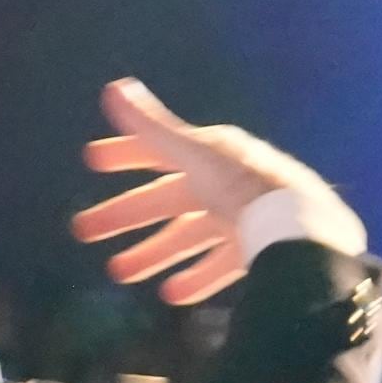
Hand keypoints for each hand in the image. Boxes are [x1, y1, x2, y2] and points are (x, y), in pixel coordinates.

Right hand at [68, 78, 359, 306]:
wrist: (299, 227)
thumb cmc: (242, 183)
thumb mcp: (193, 154)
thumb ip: (152, 129)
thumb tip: (113, 88)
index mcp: (211, 155)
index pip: (159, 149)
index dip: (125, 153)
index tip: (91, 160)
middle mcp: (224, 183)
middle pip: (166, 200)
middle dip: (124, 214)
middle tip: (82, 230)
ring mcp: (241, 219)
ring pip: (188, 236)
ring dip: (153, 252)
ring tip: (118, 273)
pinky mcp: (257, 252)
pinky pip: (219, 266)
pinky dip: (195, 278)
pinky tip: (170, 293)